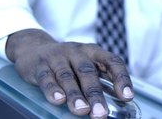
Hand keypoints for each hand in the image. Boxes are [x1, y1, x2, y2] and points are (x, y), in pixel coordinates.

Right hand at [6, 29, 133, 117]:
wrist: (33, 48)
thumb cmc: (68, 63)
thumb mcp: (85, 65)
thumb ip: (99, 81)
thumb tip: (118, 106)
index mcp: (93, 51)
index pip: (112, 61)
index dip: (121, 78)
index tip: (127, 97)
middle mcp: (77, 51)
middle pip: (88, 72)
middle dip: (95, 94)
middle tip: (101, 114)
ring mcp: (57, 57)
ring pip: (67, 76)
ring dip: (75, 95)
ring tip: (82, 110)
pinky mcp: (39, 65)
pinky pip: (46, 77)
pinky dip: (52, 89)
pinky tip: (58, 100)